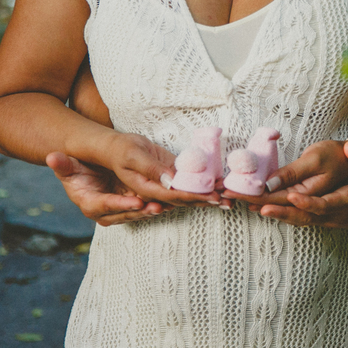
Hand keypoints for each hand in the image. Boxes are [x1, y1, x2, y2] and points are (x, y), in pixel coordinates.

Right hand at [47, 151, 164, 225]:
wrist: (90, 168)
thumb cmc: (78, 167)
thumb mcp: (70, 165)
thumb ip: (63, 164)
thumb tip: (52, 157)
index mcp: (89, 203)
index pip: (106, 206)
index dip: (121, 204)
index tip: (136, 201)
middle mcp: (106, 212)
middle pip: (126, 213)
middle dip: (141, 211)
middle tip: (157, 206)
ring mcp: (121, 210)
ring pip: (139, 212)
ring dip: (153, 210)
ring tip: (167, 204)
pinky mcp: (133, 206)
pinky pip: (147, 207)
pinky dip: (160, 204)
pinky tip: (172, 200)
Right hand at [103, 132, 223, 207]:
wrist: (119, 147)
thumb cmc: (123, 150)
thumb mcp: (134, 156)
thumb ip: (151, 169)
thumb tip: (170, 181)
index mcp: (147, 189)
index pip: (173, 196)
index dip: (193, 196)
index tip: (211, 197)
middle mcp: (157, 191)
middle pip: (183, 198)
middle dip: (205, 199)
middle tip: (227, 199)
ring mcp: (165, 184)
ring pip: (188, 192)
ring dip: (207, 193)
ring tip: (228, 194)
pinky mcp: (170, 176)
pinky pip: (187, 182)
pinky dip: (202, 183)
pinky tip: (218, 182)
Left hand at [251, 139, 347, 228]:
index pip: (326, 204)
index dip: (308, 202)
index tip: (292, 196)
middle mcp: (335, 215)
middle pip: (303, 216)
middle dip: (278, 211)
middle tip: (255, 204)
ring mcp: (326, 219)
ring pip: (297, 219)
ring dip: (274, 213)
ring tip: (250, 205)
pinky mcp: (319, 218)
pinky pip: (296, 217)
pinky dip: (279, 213)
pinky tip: (261, 207)